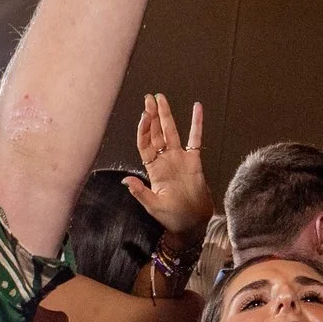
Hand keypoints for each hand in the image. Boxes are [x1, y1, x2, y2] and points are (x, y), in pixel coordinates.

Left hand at [127, 94, 214, 241]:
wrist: (193, 223)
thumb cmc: (172, 217)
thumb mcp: (154, 207)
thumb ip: (140, 193)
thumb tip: (126, 180)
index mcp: (153, 170)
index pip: (145, 144)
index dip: (144, 130)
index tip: (144, 116)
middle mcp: (165, 161)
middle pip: (156, 134)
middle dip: (152, 116)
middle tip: (149, 98)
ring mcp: (180, 159)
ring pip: (172, 132)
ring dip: (167, 116)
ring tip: (162, 99)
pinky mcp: (195, 161)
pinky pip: (196, 138)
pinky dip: (197, 123)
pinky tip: (197, 108)